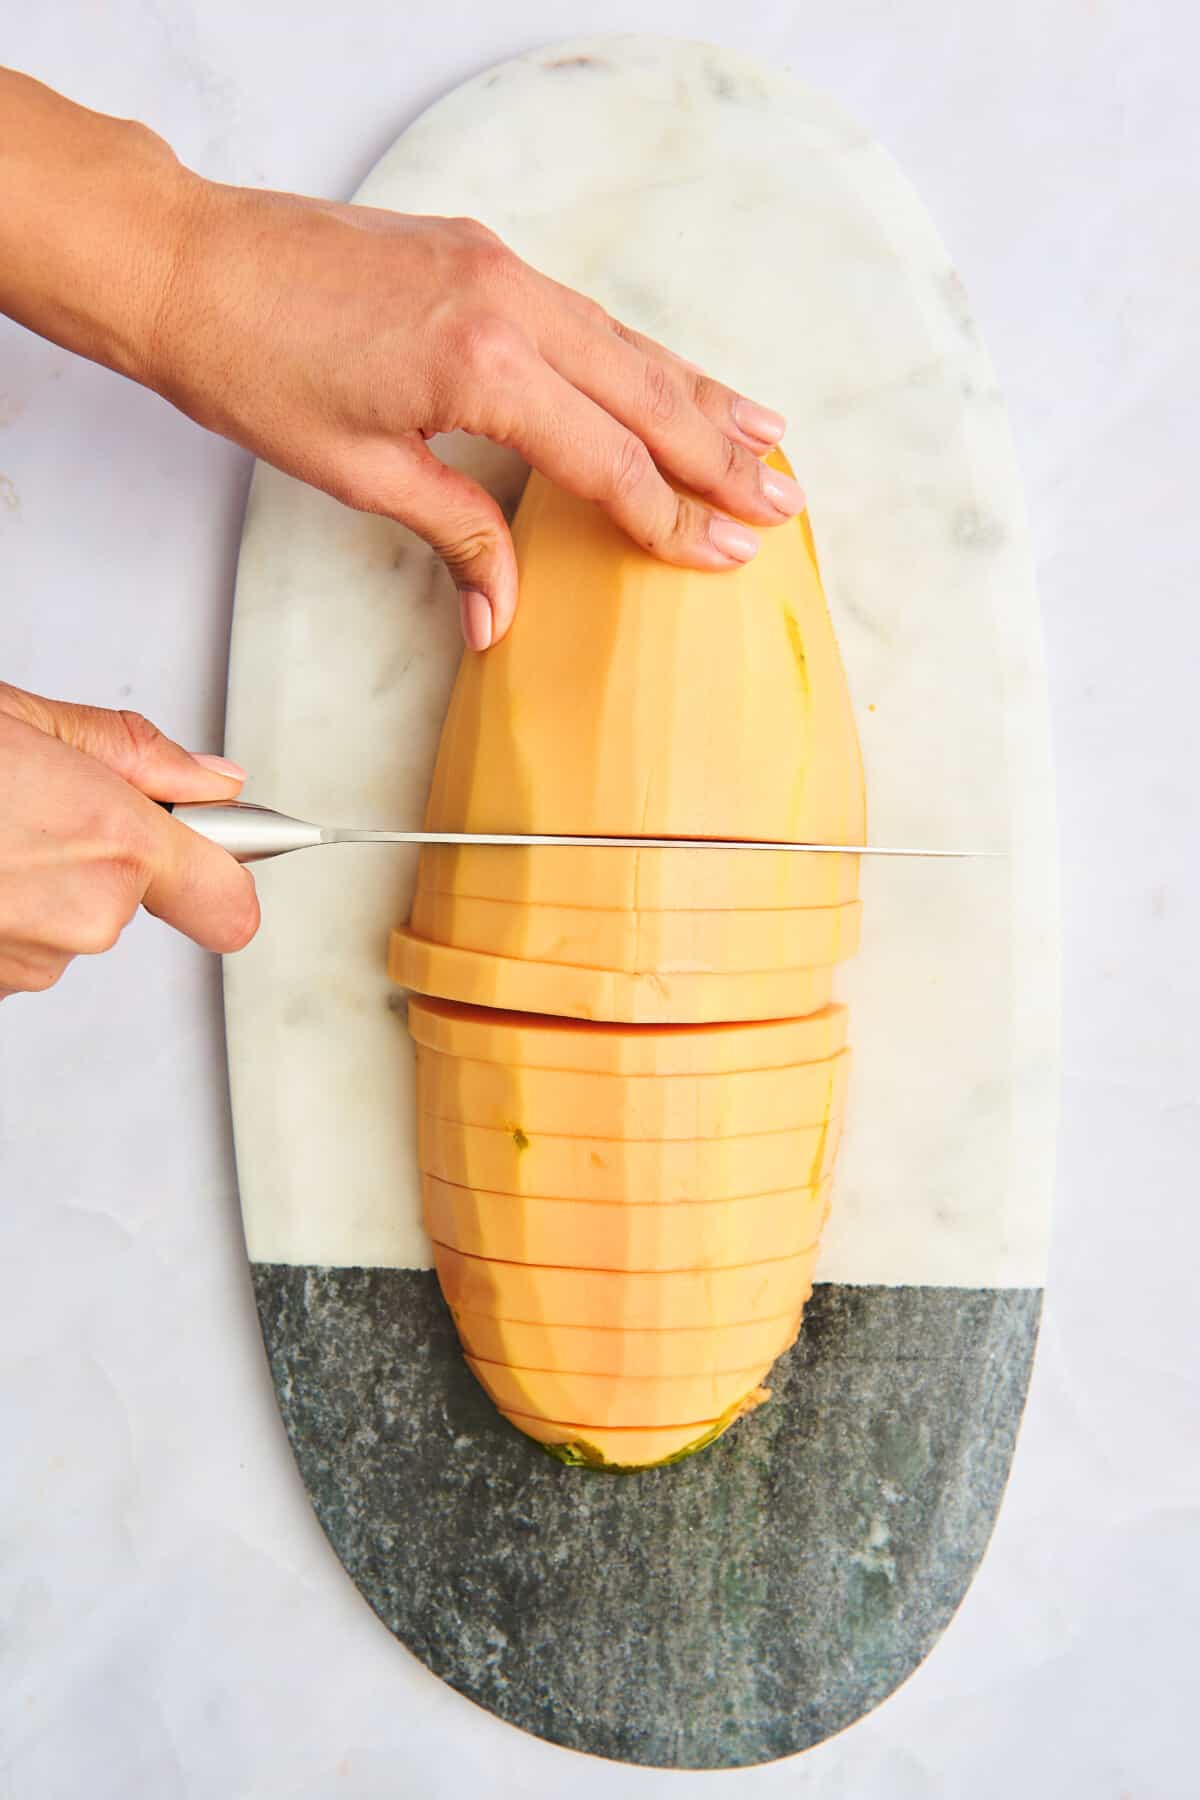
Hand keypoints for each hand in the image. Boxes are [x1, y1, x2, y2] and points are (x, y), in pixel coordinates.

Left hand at [0, 73, 803, 647]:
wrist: (185, 262)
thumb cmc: (252, 366)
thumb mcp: (359, 472)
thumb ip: (455, 534)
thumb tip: (500, 611)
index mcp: (481, 367)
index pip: (607, 460)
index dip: (672, 515)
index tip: (726, 552)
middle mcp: (508, 304)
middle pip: (645, 393)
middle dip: (720, 454)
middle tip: (785, 500)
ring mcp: (499, 268)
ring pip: (629, 344)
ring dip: (699, 395)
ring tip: (766, 437)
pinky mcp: (481, 253)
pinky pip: (589, 313)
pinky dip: (642, 354)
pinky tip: (672, 377)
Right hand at [0, 684, 259, 998]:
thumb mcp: (23, 721)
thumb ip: (132, 754)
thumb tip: (212, 781)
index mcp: (111, 844)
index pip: (229, 896)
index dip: (226, 865)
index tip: (225, 843)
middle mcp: (84, 918)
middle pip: (135, 894)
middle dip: (98, 853)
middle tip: (41, 806)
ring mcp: (34, 962)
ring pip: (72, 919)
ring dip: (41, 882)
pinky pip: (24, 943)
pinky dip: (4, 908)